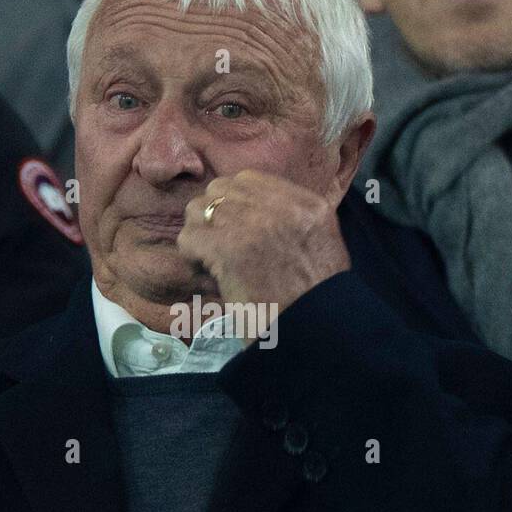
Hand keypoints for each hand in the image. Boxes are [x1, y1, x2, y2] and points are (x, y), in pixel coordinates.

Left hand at [177, 170, 350, 314]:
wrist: (316, 331)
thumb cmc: (317, 298)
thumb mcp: (322, 244)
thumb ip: (293, 219)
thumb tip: (252, 209)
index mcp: (307, 204)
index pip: (250, 180)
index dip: (232, 201)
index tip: (233, 225)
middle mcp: (281, 206)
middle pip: (221, 189)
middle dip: (213, 214)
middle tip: (218, 243)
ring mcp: (253, 225)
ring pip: (199, 210)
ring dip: (200, 234)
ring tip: (211, 258)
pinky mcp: (228, 249)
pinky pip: (189, 238)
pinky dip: (192, 256)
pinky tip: (207, 273)